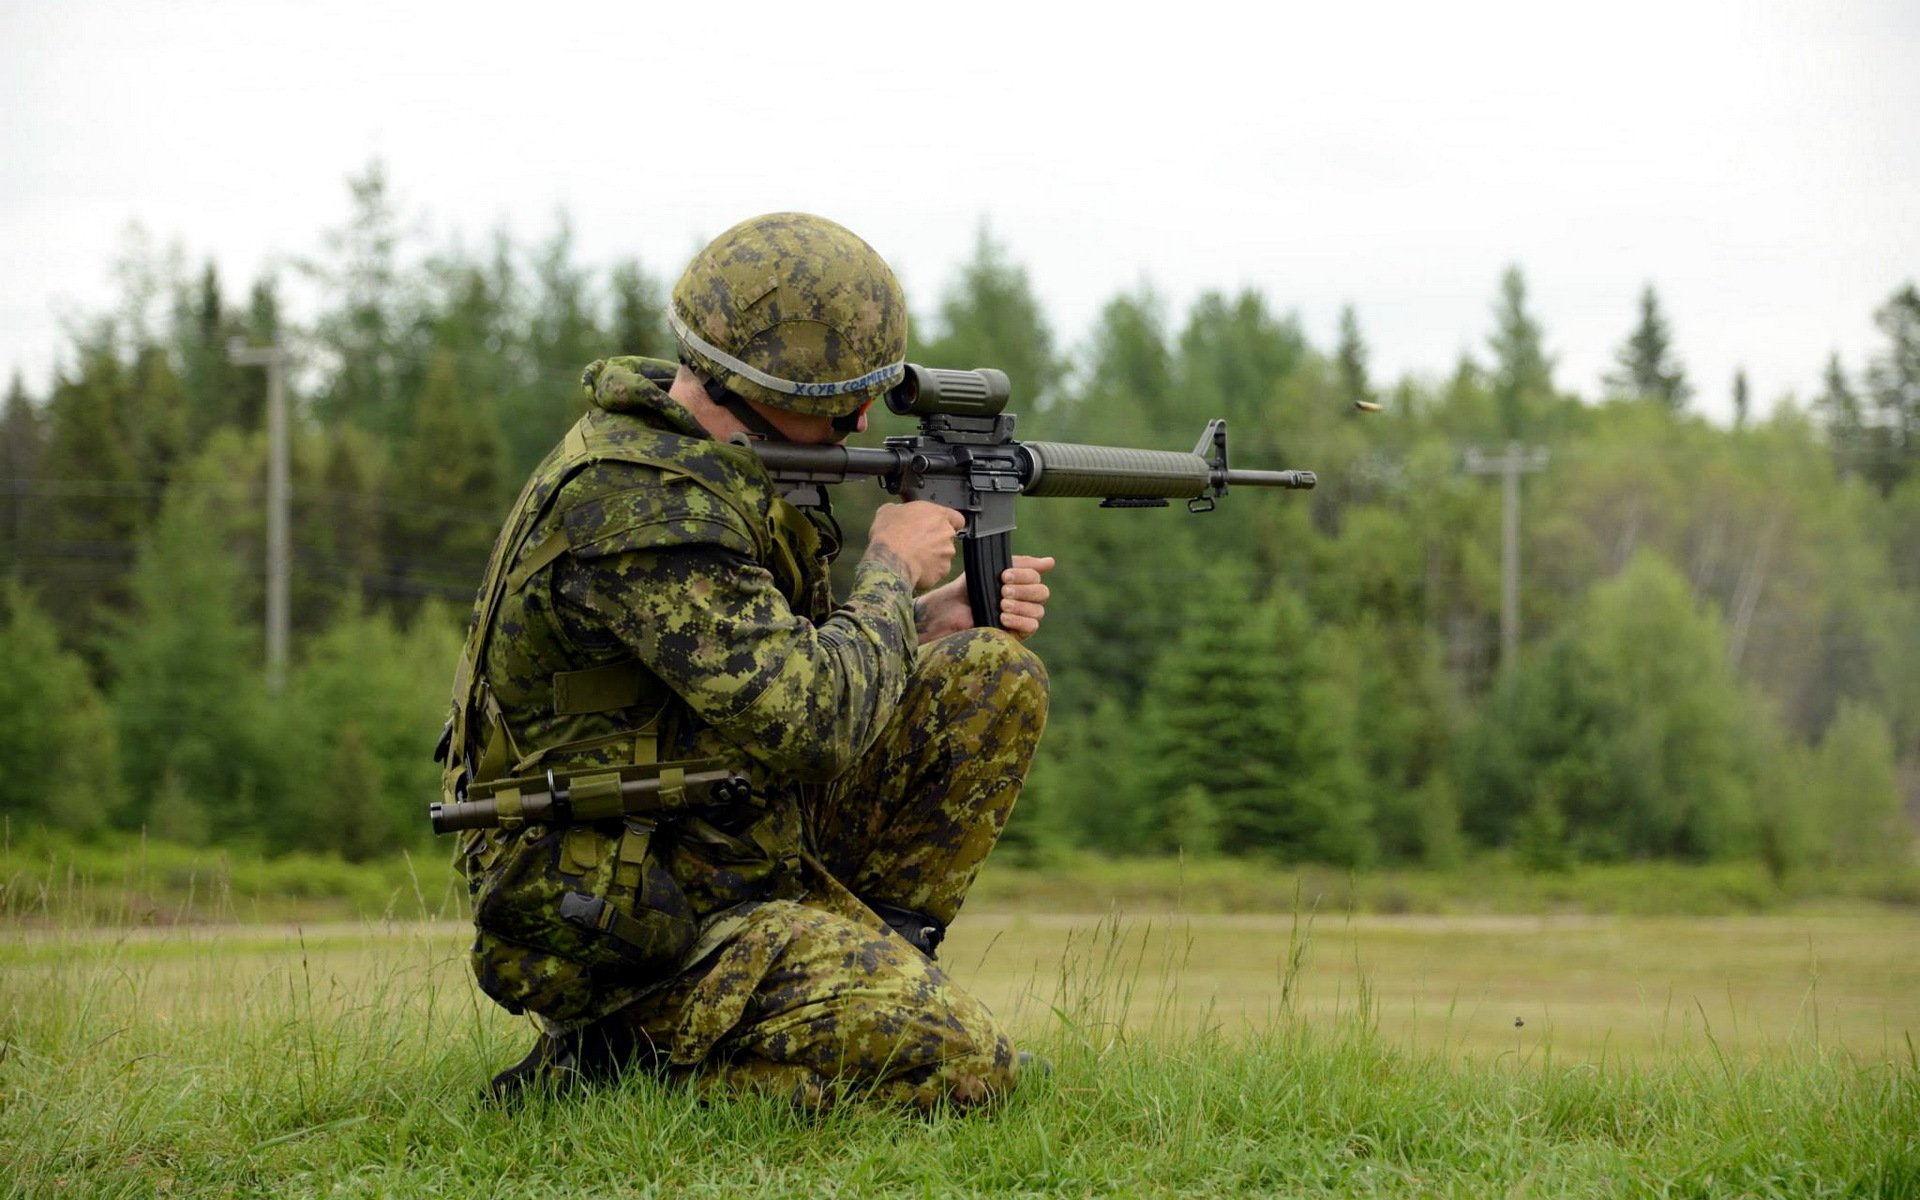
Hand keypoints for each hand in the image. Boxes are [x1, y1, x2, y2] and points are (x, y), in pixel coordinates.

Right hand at [866, 501, 963, 590]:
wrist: (890, 559)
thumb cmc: (890, 533)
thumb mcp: (888, 511)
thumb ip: (901, 509)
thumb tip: (899, 511)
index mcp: (939, 515)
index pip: (957, 518)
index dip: (948, 523)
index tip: (936, 526)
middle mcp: (947, 533)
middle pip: (947, 538)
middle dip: (936, 541)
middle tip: (917, 543)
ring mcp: (946, 554)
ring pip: (942, 555)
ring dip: (932, 557)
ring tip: (913, 558)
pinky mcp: (942, 572)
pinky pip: (936, 571)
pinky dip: (928, 571)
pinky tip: (913, 569)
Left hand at [915, 554, 1055, 642]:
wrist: (950, 609)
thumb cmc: (969, 588)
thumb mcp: (992, 569)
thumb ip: (1021, 564)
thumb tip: (1051, 562)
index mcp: (1021, 583)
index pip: (1036, 577)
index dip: (1024, 575)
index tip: (1004, 575)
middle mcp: (1025, 600)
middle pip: (1042, 593)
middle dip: (1023, 590)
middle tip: (1003, 591)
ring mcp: (1022, 618)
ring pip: (1038, 611)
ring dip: (1020, 606)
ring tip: (1001, 604)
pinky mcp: (1016, 634)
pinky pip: (1031, 627)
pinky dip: (1019, 620)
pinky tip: (1003, 617)